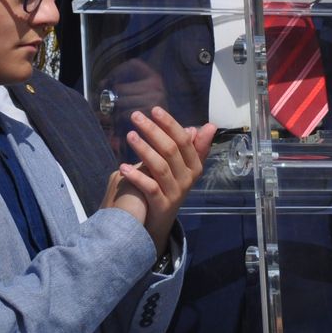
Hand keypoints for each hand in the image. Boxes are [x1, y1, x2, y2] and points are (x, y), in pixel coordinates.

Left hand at [115, 107, 216, 253]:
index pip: (184, 140)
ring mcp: (175, 193)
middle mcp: (187, 178)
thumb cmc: (169, 186)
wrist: (159, 222)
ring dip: (144, 149)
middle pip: (171, 150)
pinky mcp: (162, 205)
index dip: (170, 124)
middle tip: (136, 116)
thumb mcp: (182, 167)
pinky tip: (123, 167)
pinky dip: (137, 176)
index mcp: (194, 166)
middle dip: (153, 131)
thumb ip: (192, 147)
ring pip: (160, 166)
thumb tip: (208, 127)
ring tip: (130, 135)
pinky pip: (150, 188)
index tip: (154, 110)